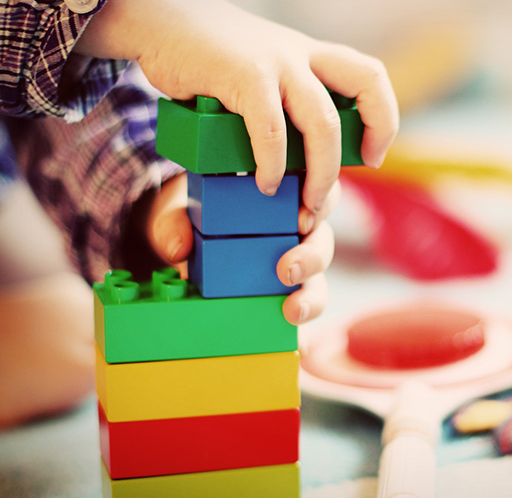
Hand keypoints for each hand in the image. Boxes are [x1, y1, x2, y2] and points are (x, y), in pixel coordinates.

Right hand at [75, 0, 397, 209]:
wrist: (162, 21)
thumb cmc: (209, 61)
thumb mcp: (261, 74)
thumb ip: (284, 105)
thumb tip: (297, 163)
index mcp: (311, 56)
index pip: (370, 77)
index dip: (383, 117)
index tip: (373, 155)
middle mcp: (302, 55)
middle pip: (367, 84)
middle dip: (373, 135)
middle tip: (354, 176)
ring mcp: (276, 62)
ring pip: (322, 122)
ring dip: (322, 172)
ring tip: (306, 203)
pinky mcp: (243, 74)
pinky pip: (271, 129)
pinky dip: (271, 164)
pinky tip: (263, 183)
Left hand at [144, 173, 338, 324]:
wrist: (183, 244)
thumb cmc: (193, 217)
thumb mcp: (179, 211)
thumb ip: (174, 222)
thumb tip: (178, 248)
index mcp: (282, 198)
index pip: (316, 194)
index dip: (321, 204)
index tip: (302, 219)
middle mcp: (296, 232)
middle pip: (322, 240)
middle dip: (312, 257)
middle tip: (288, 270)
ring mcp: (294, 266)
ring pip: (318, 279)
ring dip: (312, 296)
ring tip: (293, 309)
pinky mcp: (286, 296)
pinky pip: (303, 308)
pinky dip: (304, 322)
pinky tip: (296, 332)